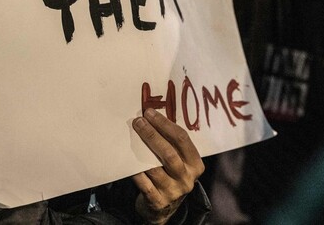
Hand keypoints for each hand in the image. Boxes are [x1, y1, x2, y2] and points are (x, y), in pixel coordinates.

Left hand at [131, 108, 203, 223]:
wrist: (164, 208)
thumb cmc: (170, 175)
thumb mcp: (179, 161)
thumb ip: (171, 143)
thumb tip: (151, 117)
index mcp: (195, 164)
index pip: (182, 140)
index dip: (165, 124)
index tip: (150, 113)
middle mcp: (187, 179)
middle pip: (169, 153)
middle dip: (152, 135)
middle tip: (138, 122)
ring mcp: (173, 191)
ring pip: (154, 168)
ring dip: (141, 150)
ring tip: (131, 137)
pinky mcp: (158, 201)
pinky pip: (144, 183)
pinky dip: (136, 171)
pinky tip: (128, 161)